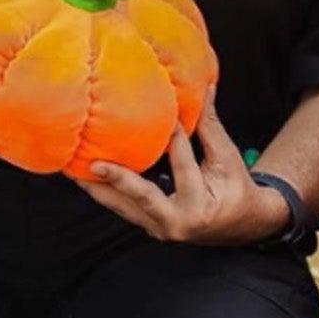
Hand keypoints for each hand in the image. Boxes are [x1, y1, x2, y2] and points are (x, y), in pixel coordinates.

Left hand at [79, 88, 285, 245]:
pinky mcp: (150, 226)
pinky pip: (125, 208)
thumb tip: (205, 89)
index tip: (164, 116)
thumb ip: (211, 126)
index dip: (174, 137)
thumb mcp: (227, 158)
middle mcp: (175, 222)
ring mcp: (159, 228)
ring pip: (123, 208)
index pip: (182, 164)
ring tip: (74, 171)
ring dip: (98, 189)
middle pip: (140, 196)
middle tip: (93, 163)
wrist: (244, 224)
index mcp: (198, 206)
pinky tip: (90, 179)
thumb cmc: (237, 189)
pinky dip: (108, 192)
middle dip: (115, 178)